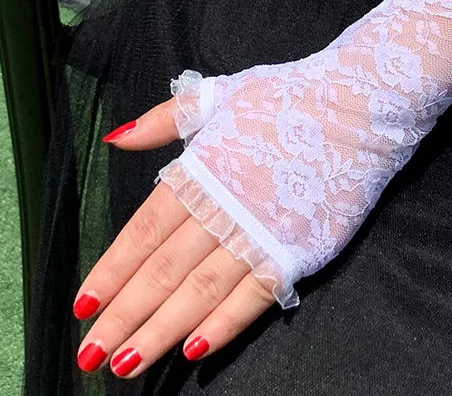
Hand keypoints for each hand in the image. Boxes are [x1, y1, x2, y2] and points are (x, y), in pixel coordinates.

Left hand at [73, 99, 277, 377]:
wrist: (361, 103)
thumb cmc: (292, 95)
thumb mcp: (223, 93)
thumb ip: (168, 119)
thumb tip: (118, 138)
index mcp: (200, 170)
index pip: (142, 233)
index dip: (110, 272)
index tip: (83, 305)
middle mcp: (224, 206)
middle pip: (161, 272)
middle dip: (122, 317)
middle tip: (89, 355)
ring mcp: (262, 230)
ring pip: (199, 292)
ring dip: (159, 332)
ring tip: (126, 365)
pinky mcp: (299, 248)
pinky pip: (254, 296)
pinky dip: (223, 325)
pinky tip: (195, 349)